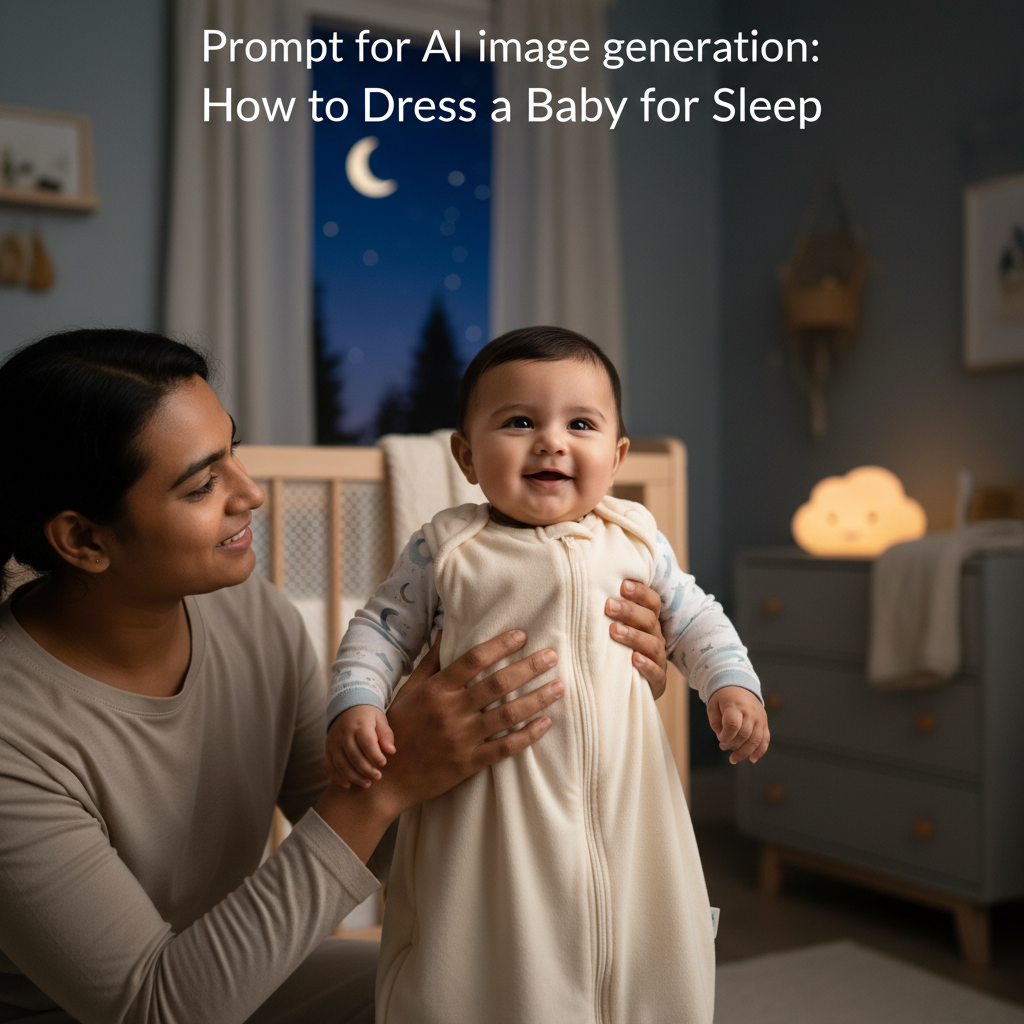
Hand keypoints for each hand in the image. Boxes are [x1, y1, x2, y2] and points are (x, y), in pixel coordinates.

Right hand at [325, 705, 395, 788]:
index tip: (383, 763)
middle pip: (353, 756)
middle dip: (366, 770)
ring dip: (353, 777)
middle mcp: (344, 734)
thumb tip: (391, 751)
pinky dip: (336, 778)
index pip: (366, 742)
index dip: (375, 755)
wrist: (348, 707)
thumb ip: (386, 735)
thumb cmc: (368, 716)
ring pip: (340, 764)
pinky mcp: (328, 749)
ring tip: (367, 784)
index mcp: (359, 725)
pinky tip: (348, 785)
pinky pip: (329, 766)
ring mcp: (334, 743)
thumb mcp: (380, 719)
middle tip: (378, 777)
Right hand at [378, 631, 563, 814]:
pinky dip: (528, 734)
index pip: (473, 660)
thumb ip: (431, 661)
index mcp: (436, 690)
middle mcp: (450, 711)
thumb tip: (445, 629)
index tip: (523, 635)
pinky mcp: (469, 763)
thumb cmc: (399, 728)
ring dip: (537, 699)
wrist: (388, 779)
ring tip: (559, 686)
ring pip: (507, 714)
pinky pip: (505, 747)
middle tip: (552, 656)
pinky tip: (547, 722)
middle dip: (528, 667)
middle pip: (497, 684)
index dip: (500, 645)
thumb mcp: (410, 690)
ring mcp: (461, 738)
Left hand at [606, 579, 667, 698]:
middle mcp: (655, 638)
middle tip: (609, 605)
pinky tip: (634, 659)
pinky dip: (646, 665)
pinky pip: (656, 673)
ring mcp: (658, 660)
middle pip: (650, 620)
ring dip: (634, 636)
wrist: (622, 688)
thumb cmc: (614, 651)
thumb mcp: (612, 630)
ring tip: (614, 630)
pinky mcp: (658, 682)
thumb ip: (607, 613)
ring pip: (653, 644)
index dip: (640, 592)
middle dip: (630, 611)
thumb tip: (583, 590)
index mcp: (648, 622)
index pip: (651, 602)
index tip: (622, 585)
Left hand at [707, 685, 769, 763]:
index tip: (720, 739)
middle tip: (723, 747)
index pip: (733, 724)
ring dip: (745, 753)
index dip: (726, 736)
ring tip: (733, 759)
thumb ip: (715, 723)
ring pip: (756, 740)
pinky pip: (765, 739)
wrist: (739, 685)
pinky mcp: (764, 723)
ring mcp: (759, 718)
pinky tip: (752, 759)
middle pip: (745, 734)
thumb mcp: (713, 706)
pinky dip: (760, 751)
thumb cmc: (723, 698)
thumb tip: (722, 739)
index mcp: (735, 705)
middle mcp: (750, 712)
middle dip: (733, 745)